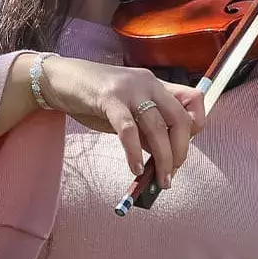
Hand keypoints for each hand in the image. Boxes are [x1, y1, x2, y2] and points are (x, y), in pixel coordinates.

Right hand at [38, 55, 205, 186]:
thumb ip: (147, 129)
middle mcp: (148, 83)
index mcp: (156, 84)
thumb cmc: (96, 97)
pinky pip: (128, 130)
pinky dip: (134, 153)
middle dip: (180, 151)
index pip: (193, 101)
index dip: (195, 128)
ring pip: (157, 128)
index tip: (182, 150)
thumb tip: (163, 156)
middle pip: (180, 119)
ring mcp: (130, 90)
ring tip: (159, 179)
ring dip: (162, 159)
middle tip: (171, 174)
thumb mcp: (128, 110)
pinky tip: (136, 168)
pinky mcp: (109, 98)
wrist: (62, 79)